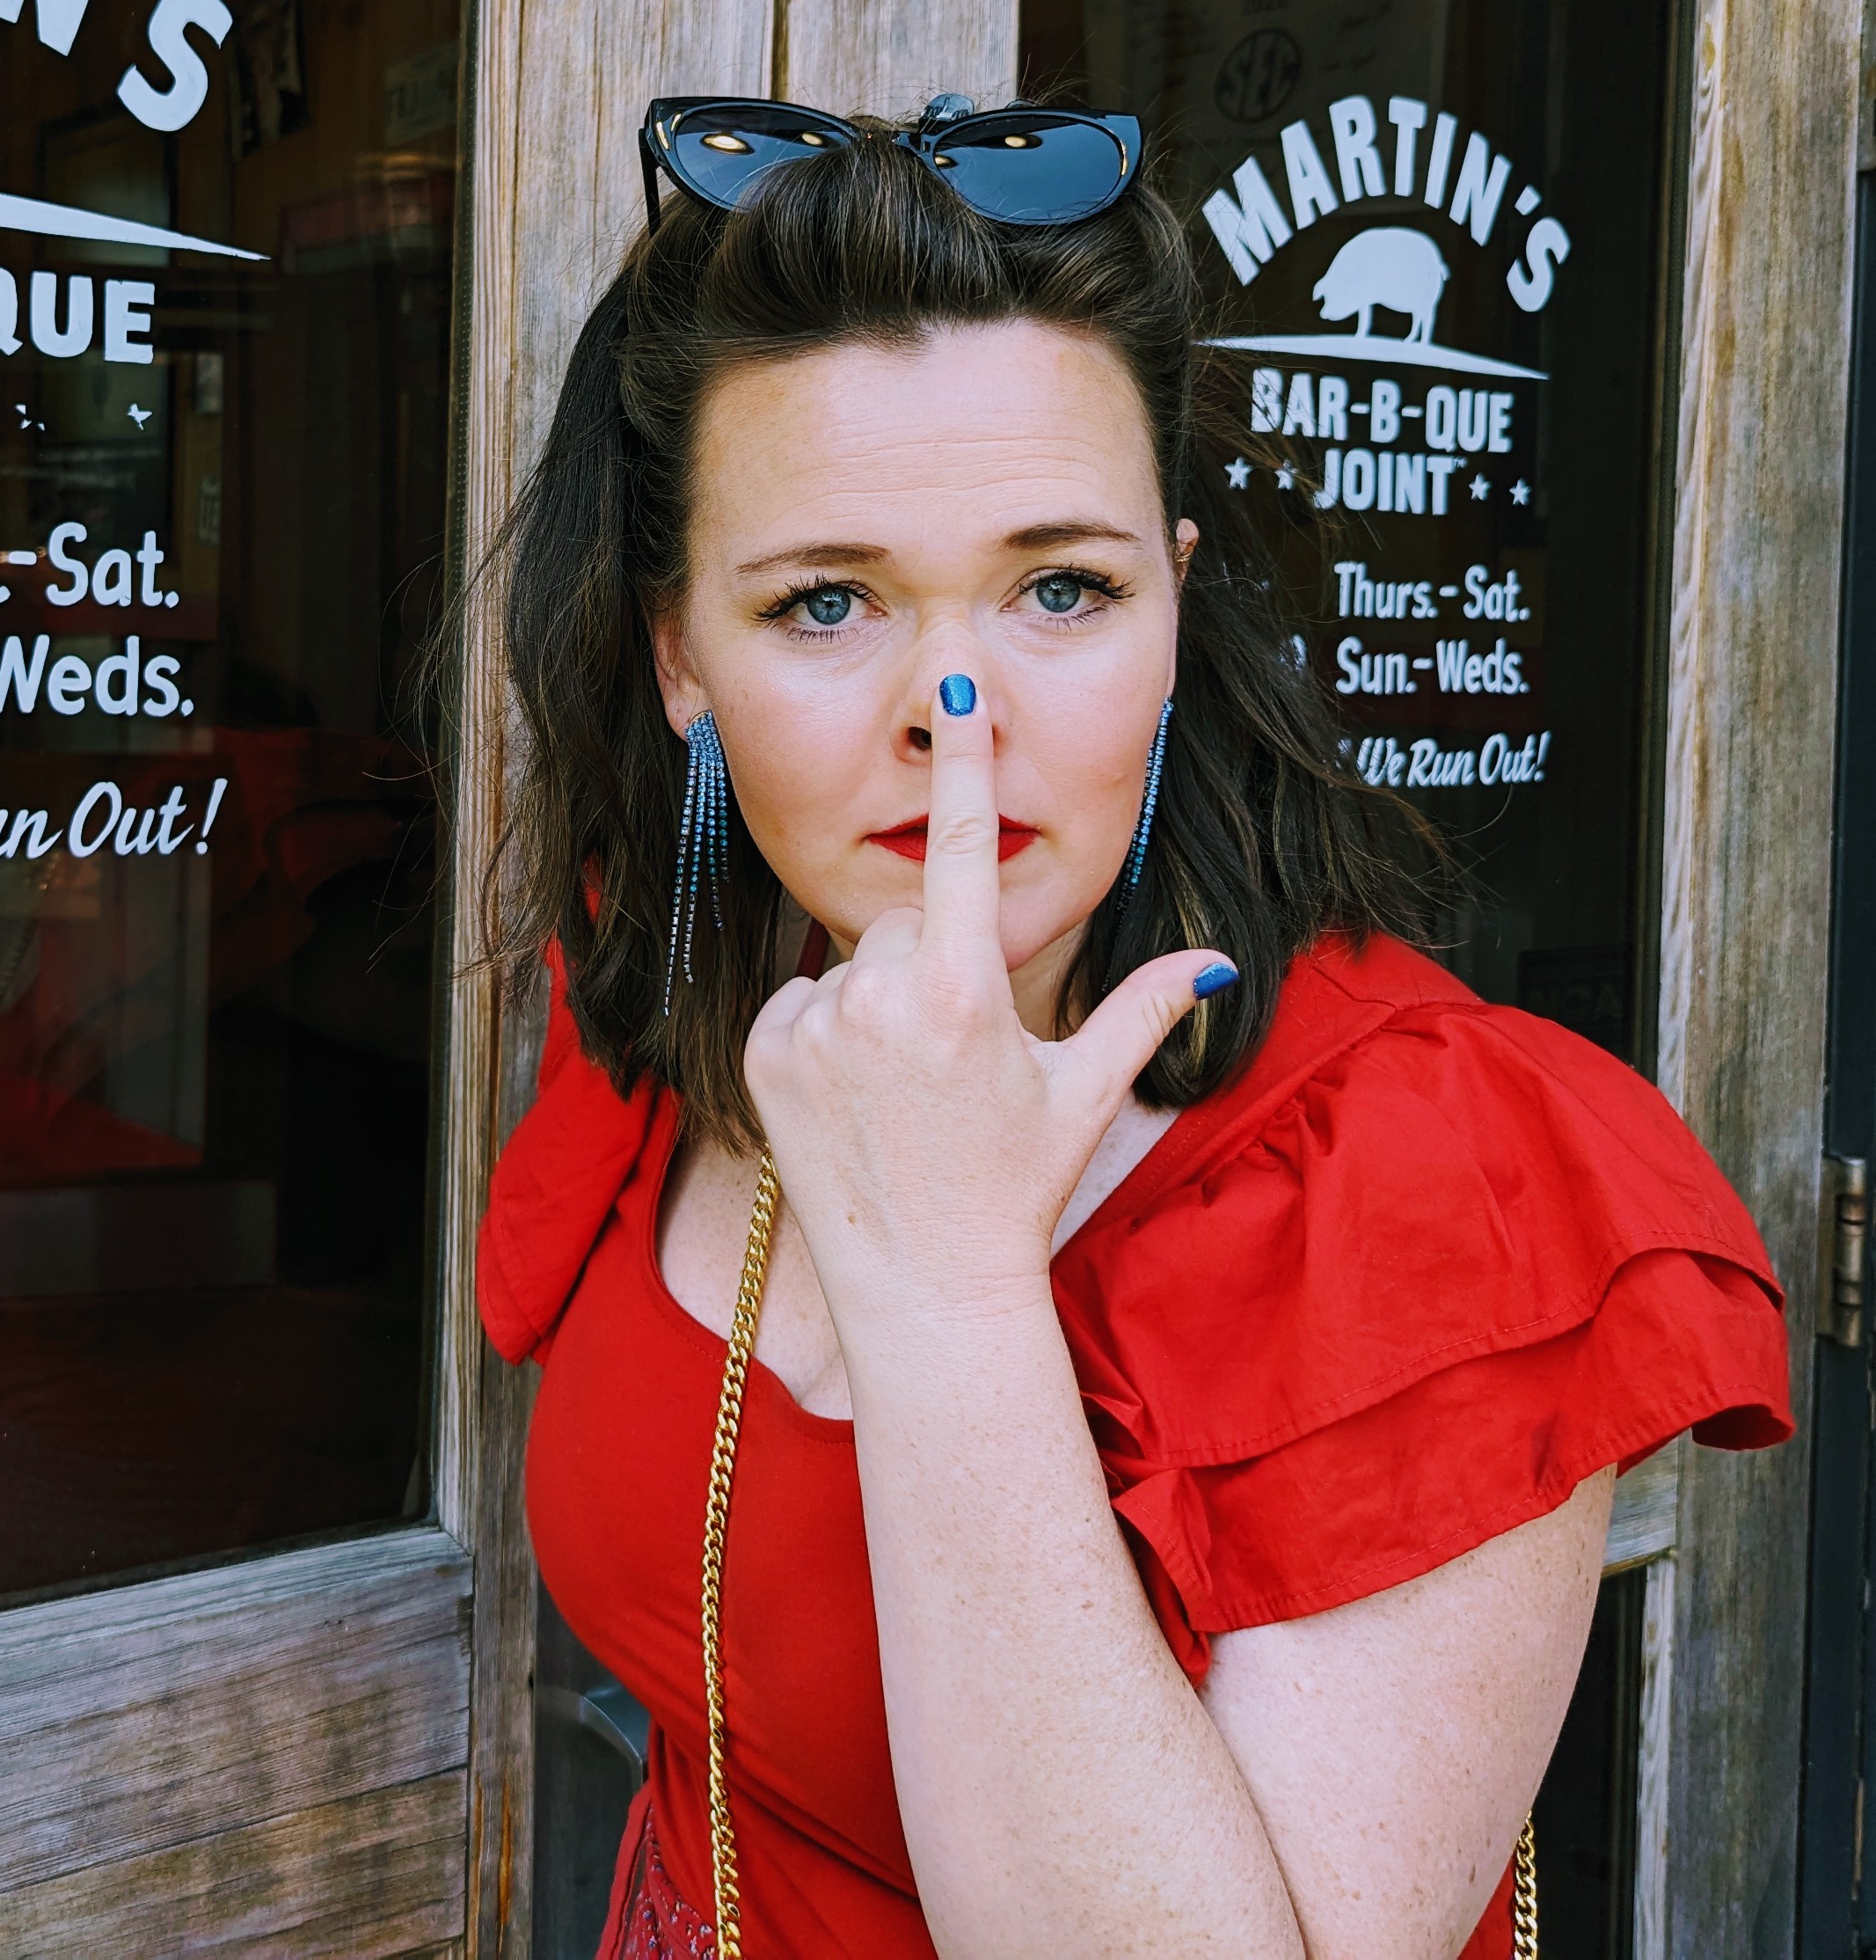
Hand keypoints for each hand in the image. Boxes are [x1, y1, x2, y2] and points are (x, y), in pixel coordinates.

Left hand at [741, 672, 1230, 1318]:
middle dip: (929, 967)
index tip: (958, 686)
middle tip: (950, 1056)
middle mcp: (880, 1000)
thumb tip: (1210, 960)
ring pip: (851, 966)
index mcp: (964, 994)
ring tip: (903, 1087)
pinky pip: (799, 1003)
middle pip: (906, 925)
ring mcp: (813, 1028)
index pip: (965, 849)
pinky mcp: (762, 1055)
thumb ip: (1142, 1011)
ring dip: (876, 1003)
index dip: (967, 761)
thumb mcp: (1083, 1093)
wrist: (923, 1287)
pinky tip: (854, 1097)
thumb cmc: (1013, 1189)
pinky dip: (824, 1035)